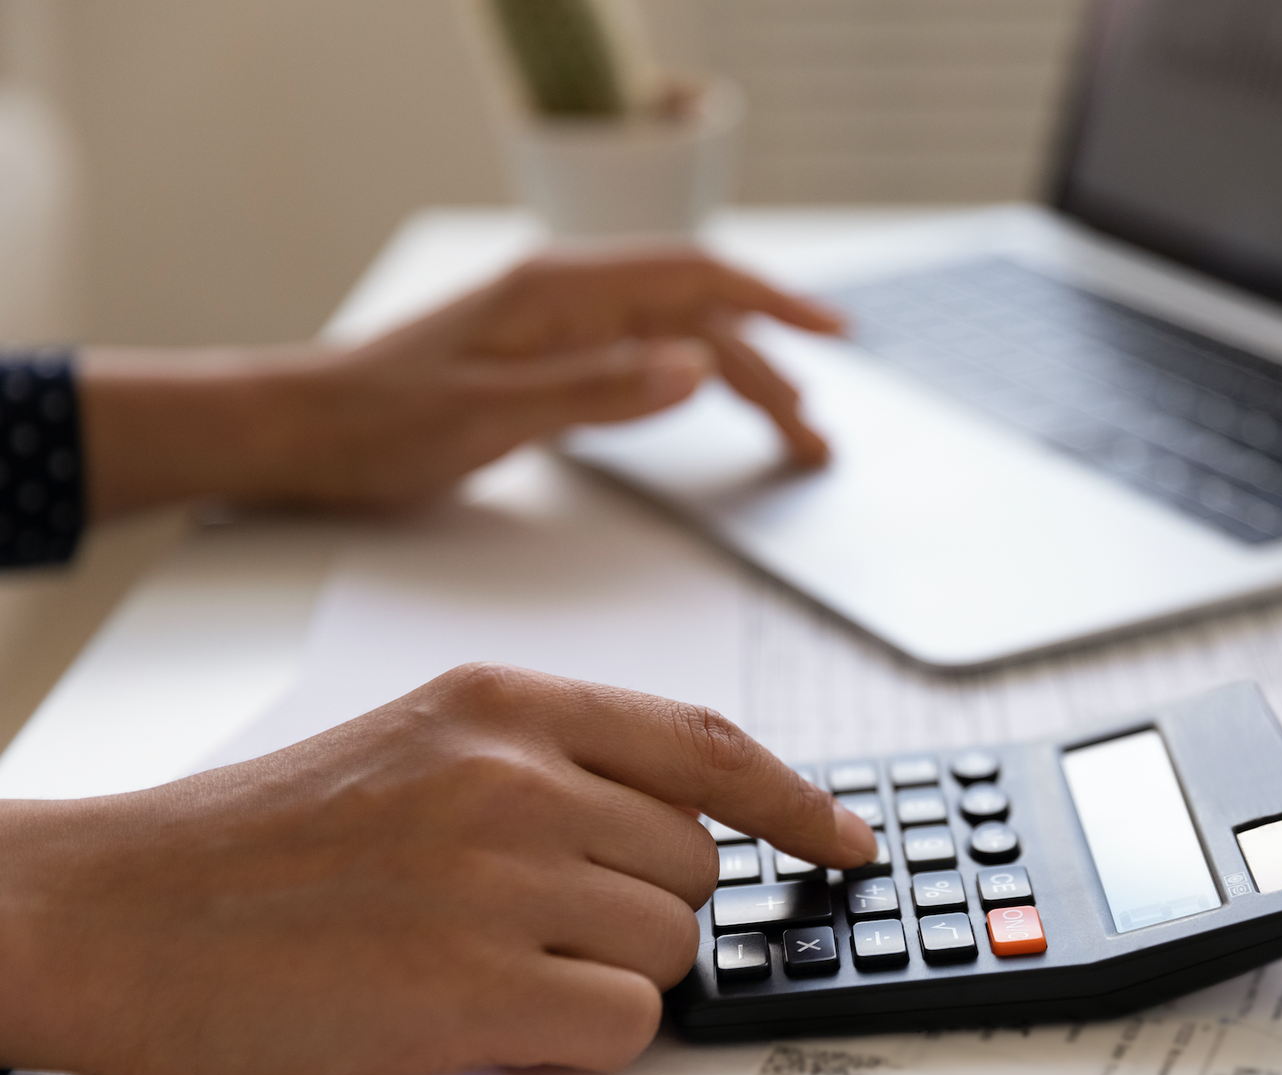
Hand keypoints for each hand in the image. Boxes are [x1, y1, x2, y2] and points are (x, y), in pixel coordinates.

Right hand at [0, 663, 875, 1074]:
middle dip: (644, 909)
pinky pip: (622, 1025)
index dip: (799, 802)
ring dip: (603, 976)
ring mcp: (497, 879)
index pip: (710, 745)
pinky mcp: (470, 987)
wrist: (116, 909)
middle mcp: (515, 777)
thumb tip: (691, 831)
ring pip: (669, 948)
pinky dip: (577, 1037)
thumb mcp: (421, 743)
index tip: (848, 843)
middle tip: (541, 925)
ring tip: (488, 965)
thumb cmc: (264, 841)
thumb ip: (558, 764)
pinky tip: (488, 1017)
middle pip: (697, 865)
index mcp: (507, 705)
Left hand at [79, 248, 845, 518]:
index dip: (772, 301)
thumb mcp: (490, 414)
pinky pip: (642, 362)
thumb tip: (699, 368)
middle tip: (814, 442)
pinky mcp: (546, 359)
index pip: (694, 278)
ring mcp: (558, 327)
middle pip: (698, 319)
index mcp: (559, 291)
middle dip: (769, 371)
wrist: (300, 431)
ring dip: (738, 385)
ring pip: (676, 345)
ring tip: (790, 436)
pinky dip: (692, 387)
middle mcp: (567, 297)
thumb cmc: (378, 422)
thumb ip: (597, 389)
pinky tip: (711, 407)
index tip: (834, 333)